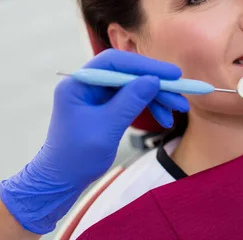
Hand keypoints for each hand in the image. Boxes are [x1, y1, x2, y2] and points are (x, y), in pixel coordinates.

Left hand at [0, 49, 188, 233]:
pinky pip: (132, 99)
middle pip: (128, 73)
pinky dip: (149, 106)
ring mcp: (97, 95)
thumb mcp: (106, 128)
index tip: (171, 73)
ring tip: (179, 108)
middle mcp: (88, 84)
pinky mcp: (106, 106)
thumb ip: (129, 101)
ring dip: (157, 96)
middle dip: (156, 83)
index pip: (115, 63)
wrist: (61, 180)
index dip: (144, 65)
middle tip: (181, 92)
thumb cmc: (76, 156)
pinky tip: (165, 117)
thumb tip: (153, 80)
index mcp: (79, 83)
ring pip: (134, 86)